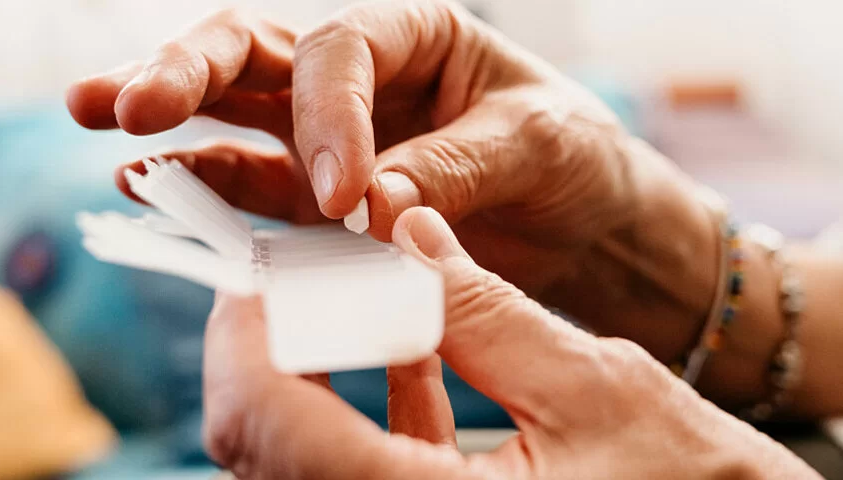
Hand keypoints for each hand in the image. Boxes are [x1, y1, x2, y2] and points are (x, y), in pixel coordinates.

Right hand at [66, 1, 723, 359]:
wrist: (590, 227)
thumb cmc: (575, 160)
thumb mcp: (539, 147)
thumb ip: (456, 167)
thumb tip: (371, 207)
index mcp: (415, 35)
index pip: (343, 51)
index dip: (329, 116)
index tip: (344, 194)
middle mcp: (360, 77)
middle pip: (254, 53)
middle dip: (187, 71)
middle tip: (125, 103)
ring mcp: (328, 137)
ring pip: (231, 111)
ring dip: (167, 120)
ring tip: (98, 122)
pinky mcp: (320, 202)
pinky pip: (252, 188)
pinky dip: (205, 191)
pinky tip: (150, 188)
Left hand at [201, 207, 816, 478]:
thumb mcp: (594, 386)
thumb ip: (484, 310)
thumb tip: (406, 229)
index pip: (270, 425)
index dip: (248, 333)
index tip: (266, 266)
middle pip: (264, 448)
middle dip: (274, 347)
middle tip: (306, 272)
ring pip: (305, 459)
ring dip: (318, 370)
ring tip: (360, 289)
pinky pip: (364, 471)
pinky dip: (371, 408)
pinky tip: (414, 342)